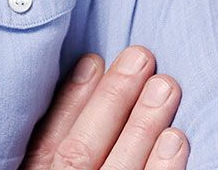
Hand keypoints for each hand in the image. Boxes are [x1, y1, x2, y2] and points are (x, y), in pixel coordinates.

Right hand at [24, 45, 186, 168]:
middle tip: (141, 58)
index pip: (46, 142)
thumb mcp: (41, 165)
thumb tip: (87, 73)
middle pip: (81, 151)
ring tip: (165, 87)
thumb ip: (54, 135)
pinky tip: (176, 139)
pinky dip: (162, 168)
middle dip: (112, 100)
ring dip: (142, 127)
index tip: (95, 60)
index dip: (70, 100)